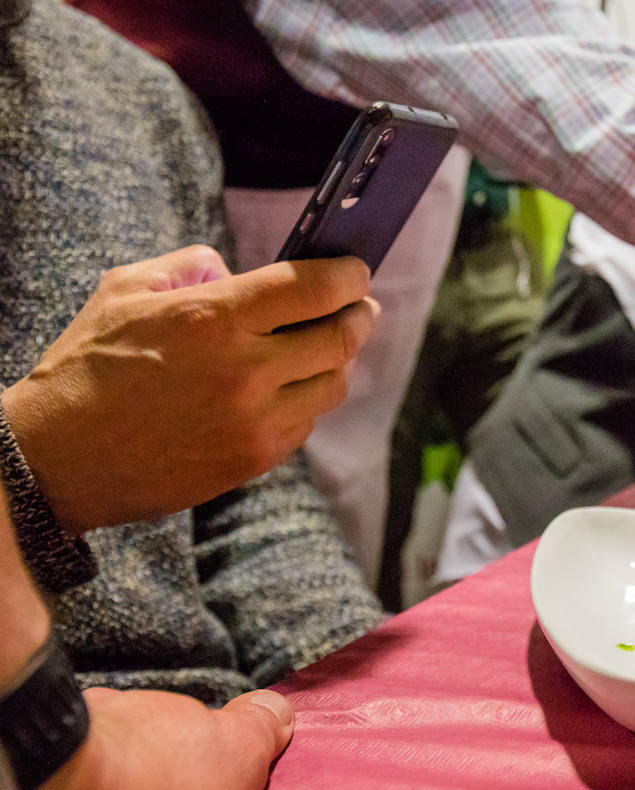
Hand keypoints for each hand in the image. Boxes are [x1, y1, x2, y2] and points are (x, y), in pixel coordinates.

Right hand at [1, 246, 377, 531]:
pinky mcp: (253, 460)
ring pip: (332, 385)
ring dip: (335, 361)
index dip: (348, 276)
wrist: (57, 459)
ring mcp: (254, 422)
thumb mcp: (125, 291)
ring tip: (324, 346)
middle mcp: (246, 372)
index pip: (315, 289)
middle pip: (340, 339)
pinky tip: (288, 387)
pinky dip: (306, 400)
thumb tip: (237, 272)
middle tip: (360, 307)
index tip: (355, 271)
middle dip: (358, 316)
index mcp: (215, 319)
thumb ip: (189, 267)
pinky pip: (305, 423)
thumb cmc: (86, 367)